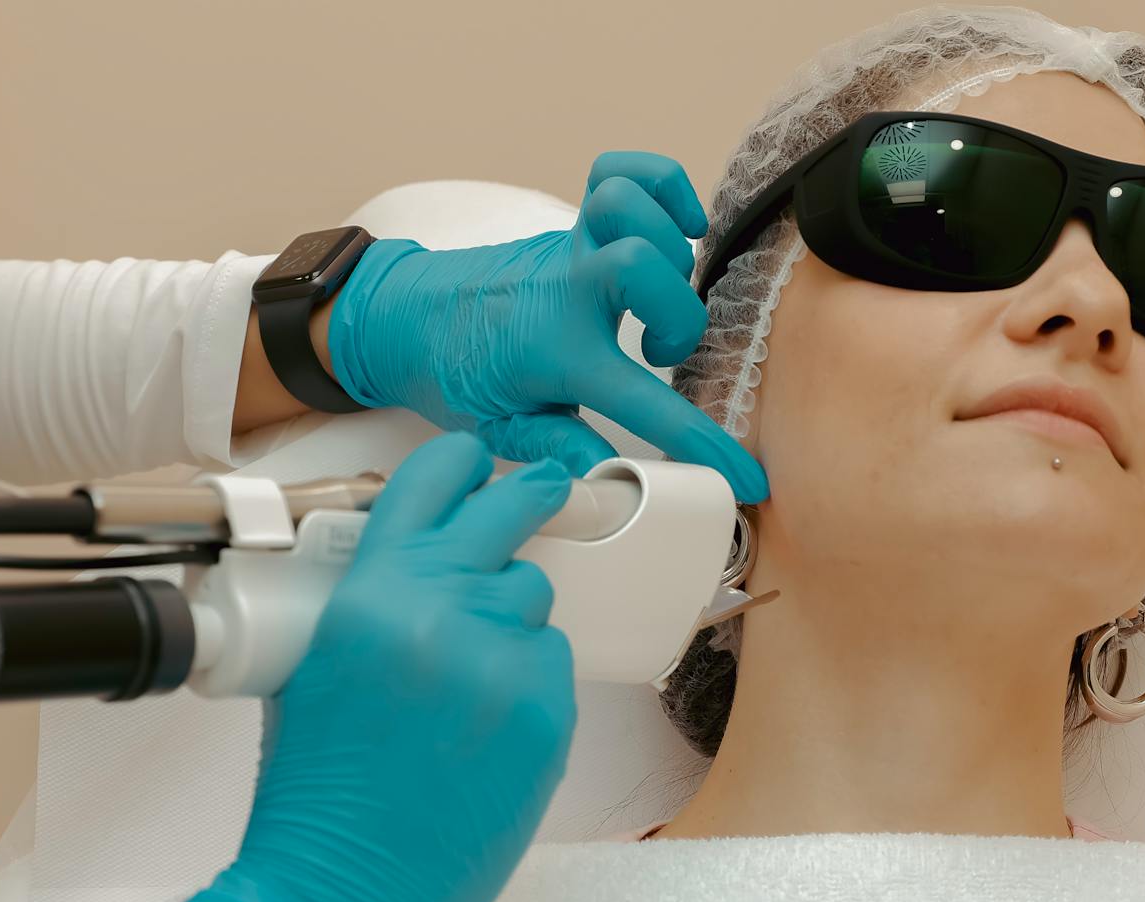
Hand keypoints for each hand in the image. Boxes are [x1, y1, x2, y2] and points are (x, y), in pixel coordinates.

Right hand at [183, 431, 576, 901]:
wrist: (341, 887)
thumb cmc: (317, 791)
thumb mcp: (316, 665)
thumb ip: (373, 601)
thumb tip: (423, 568)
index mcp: (370, 593)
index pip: (430, 484)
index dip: (460, 463)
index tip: (479, 460)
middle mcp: (441, 612)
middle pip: (509, 515)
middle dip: (529, 495)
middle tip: (542, 488)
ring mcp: (501, 662)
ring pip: (533, 600)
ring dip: (512, 619)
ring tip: (467, 680)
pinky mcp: (546, 713)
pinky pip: (552, 664)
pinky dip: (528, 682)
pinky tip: (486, 727)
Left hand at [327, 152, 768, 503]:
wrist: (400, 317)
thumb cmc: (452, 373)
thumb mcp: (502, 431)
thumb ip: (561, 453)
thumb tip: (614, 486)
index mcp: (556, 354)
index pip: (646, 405)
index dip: (704, 446)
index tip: (744, 479)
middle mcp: (567, 291)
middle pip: (645, 264)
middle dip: (680, 316)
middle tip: (659, 356)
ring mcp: (570, 250)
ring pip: (629, 205)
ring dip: (666, 243)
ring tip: (661, 292)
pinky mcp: (571, 226)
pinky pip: (618, 171)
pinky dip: (659, 185)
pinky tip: (676, 225)